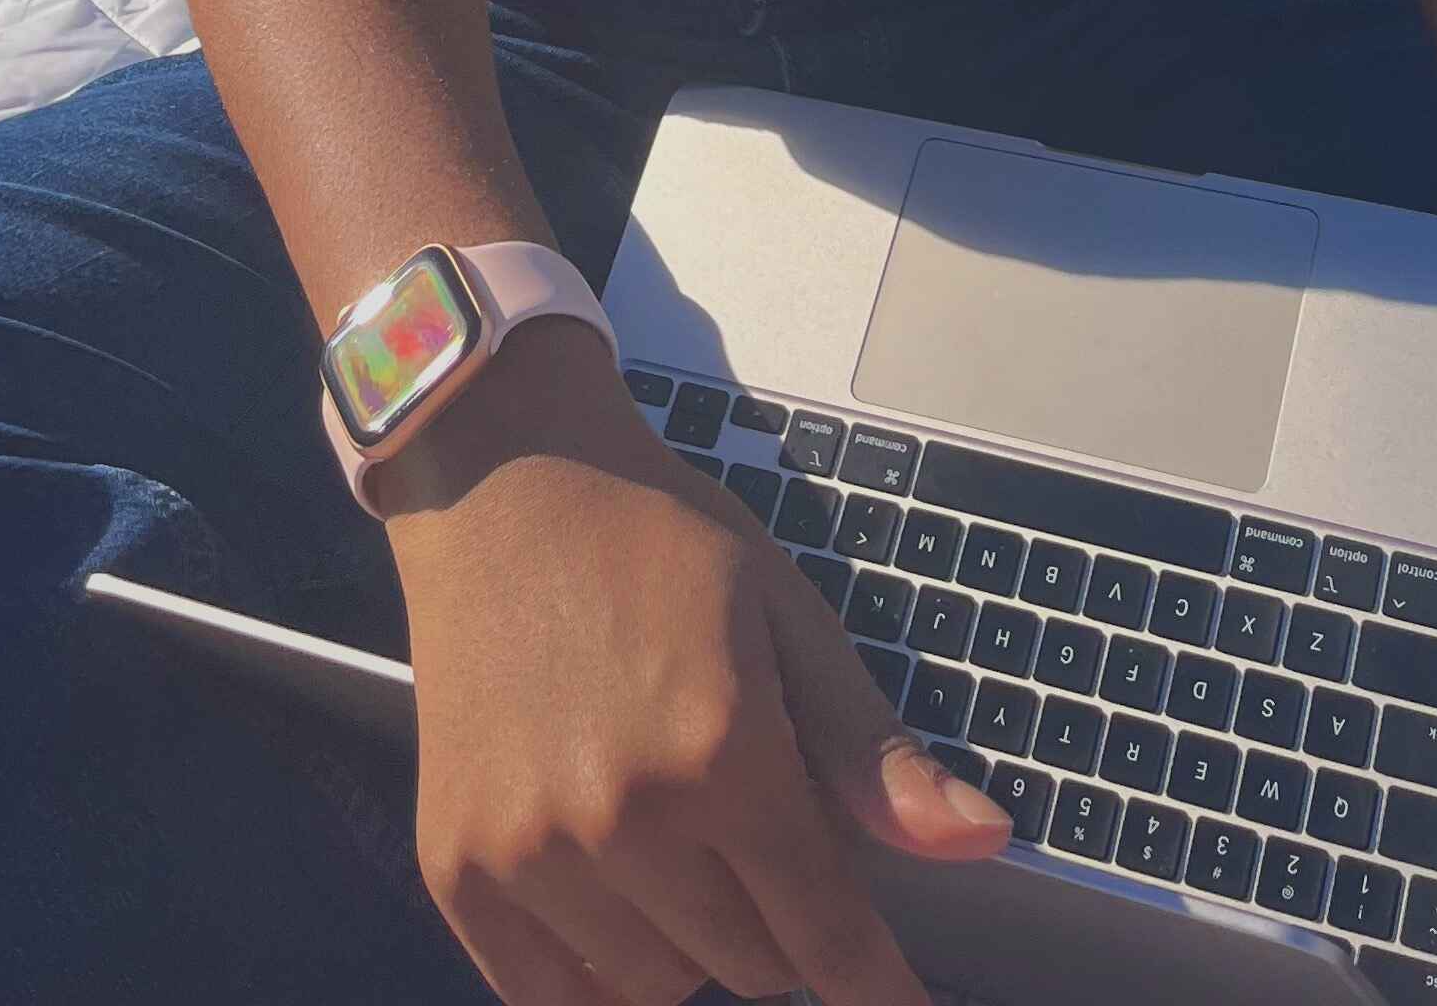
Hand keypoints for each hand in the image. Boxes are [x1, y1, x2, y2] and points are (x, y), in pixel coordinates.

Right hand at [385, 337, 1006, 1004]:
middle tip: (754, 824)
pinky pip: (550, 1000)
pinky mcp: (455, 867)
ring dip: (689, 940)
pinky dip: (598, 970)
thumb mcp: (783, 612)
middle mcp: (621, 816)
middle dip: (780, 919)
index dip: (880, 984)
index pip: (828, 933)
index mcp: (720, 749)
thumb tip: (981, 842)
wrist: (501, 482)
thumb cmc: (653, 540)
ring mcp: (527, 850)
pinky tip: (613, 891)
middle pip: (751, 967)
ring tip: (674, 831)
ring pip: (658, 987)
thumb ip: (870, 747)